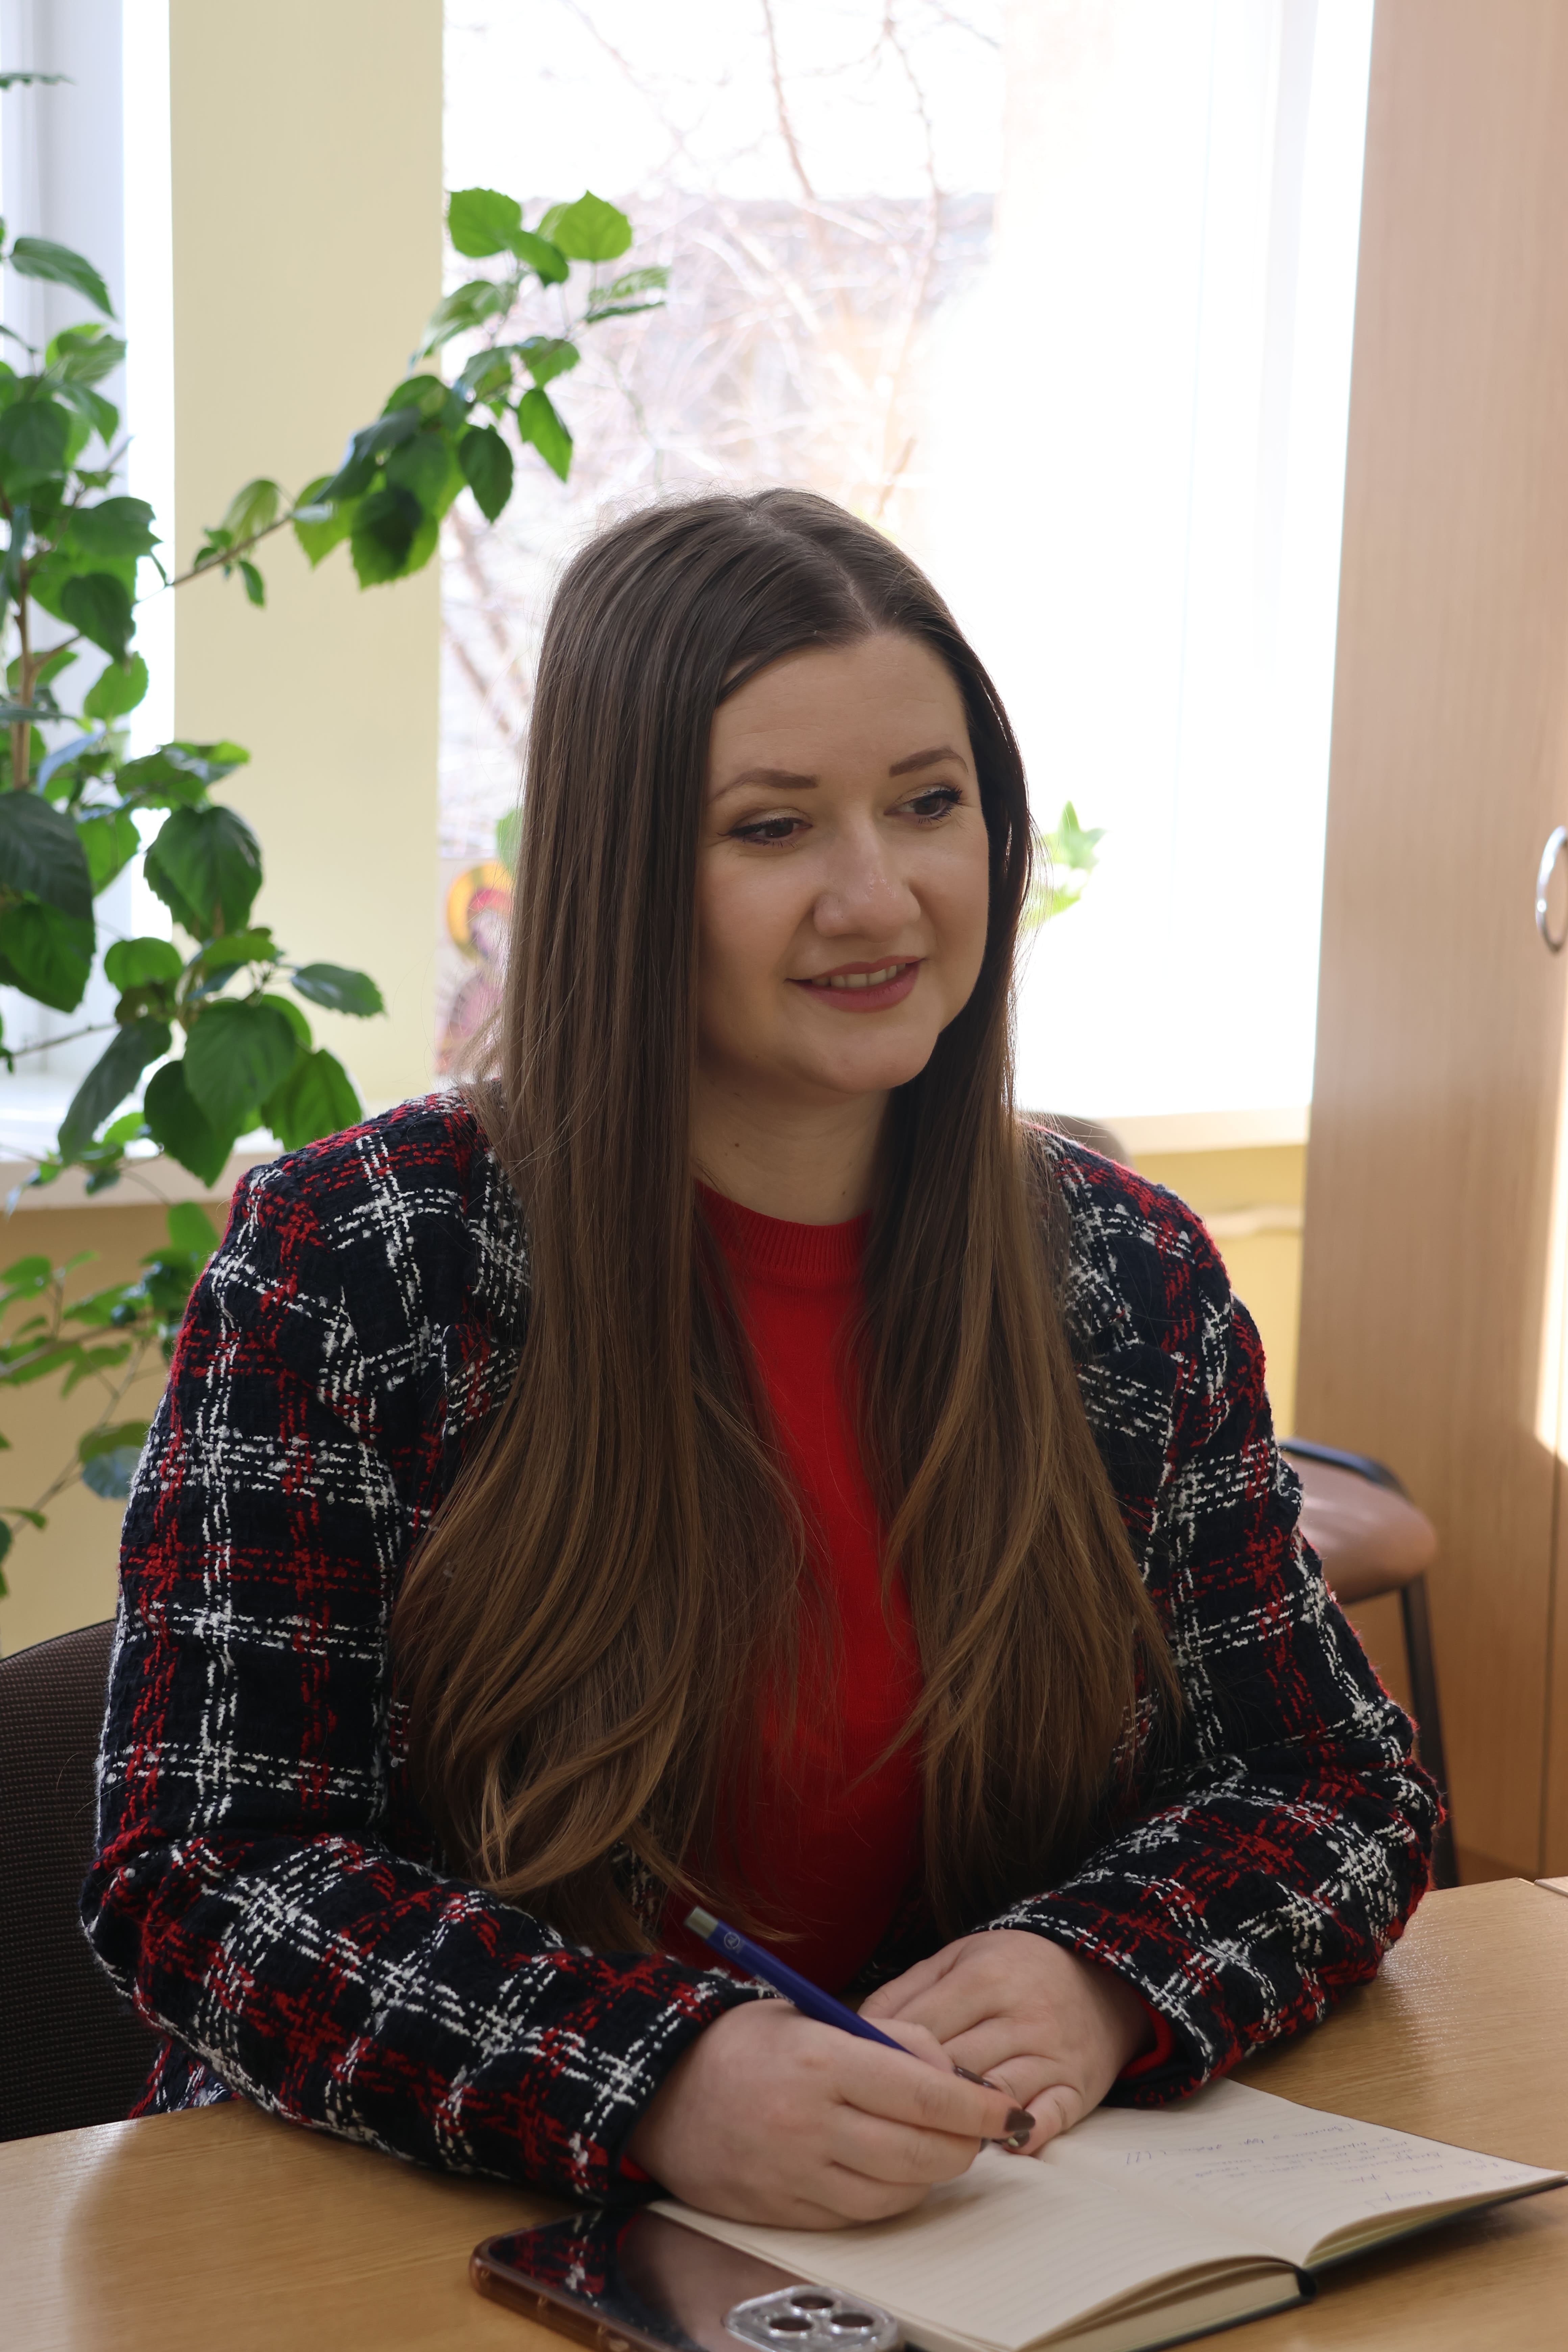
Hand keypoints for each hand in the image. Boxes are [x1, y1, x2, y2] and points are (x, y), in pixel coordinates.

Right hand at [625, 1999, 1034, 2226]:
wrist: (662, 2094)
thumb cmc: (744, 2046)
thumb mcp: (813, 2016)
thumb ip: (888, 2040)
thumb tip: (953, 2075)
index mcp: (821, 2063)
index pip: (924, 2093)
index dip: (976, 2105)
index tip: (1005, 2106)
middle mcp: (811, 2124)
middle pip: (920, 2149)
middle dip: (966, 2143)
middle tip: (981, 2129)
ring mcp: (797, 2174)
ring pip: (898, 2190)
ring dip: (934, 2173)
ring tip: (943, 2147)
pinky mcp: (786, 2211)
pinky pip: (862, 2215)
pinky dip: (894, 2197)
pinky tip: (900, 2172)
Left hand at [860, 1930, 1151, 2154]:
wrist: (1101, 1976)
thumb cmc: (1012, 1970)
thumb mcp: (956, 1960)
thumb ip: (904, 1992)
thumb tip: (856, 2030)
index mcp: (984, 1976)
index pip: (923, 2028)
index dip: (889, 2058)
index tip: (863, 2079)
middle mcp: (1021, 2014)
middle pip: (955, 2067)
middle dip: (919, 2094)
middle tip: (885, 2116)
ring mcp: (1052, 2053)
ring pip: (995, 2096)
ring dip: (962, 2121)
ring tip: (931, 2135)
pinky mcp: (1078, 2087)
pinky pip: (1049, 2119)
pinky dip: (1022, 2135)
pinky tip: (998, 2144)